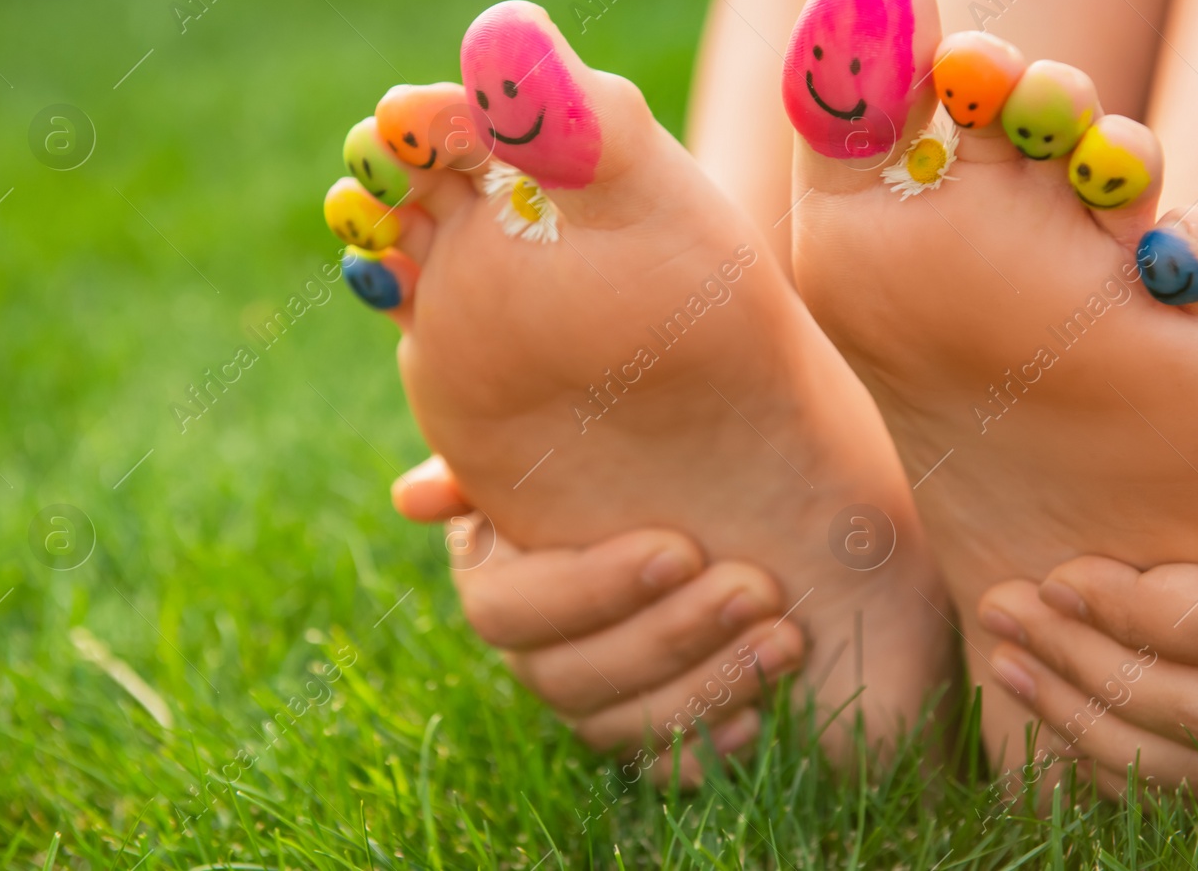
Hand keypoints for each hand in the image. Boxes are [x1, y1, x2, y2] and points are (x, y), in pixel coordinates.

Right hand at [392, 457, 805, 779]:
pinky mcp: (649, 729)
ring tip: (785, 639)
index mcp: (497, 571)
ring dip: (706, 687)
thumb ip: (501, 453)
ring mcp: (590, 695)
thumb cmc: (644, 443)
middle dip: (670, 634)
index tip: (680, 549)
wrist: (730, 479)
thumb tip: (412, 499)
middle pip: (568, 677)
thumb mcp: (585, 431)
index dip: (592, 589)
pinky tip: (757, 719)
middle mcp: (534, 645)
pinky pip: (660, 767)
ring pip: (619, 726)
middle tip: (756, 589)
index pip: (508, 608)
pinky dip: (705, 751)